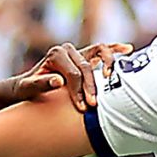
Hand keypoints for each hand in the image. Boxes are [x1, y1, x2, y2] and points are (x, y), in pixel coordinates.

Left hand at [12, 42, 127, 112]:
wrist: (29, 85)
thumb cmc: (28, 89)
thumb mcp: (29, 88)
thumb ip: (42, 84)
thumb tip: (59, 81)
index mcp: (55, 54)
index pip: (73, 74)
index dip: (79, 91)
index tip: (83, 108)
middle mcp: (66, 49)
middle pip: (86, 67)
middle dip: (91, 87)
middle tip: (94, 105)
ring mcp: (77, 50)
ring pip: (99, 52)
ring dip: (107, 65)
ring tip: (111, 79)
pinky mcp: (86, 54)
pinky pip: (103, 49)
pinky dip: (115, 48)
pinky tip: (127, 49)